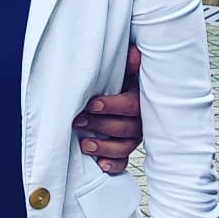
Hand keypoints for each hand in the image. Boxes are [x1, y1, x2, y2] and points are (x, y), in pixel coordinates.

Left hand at [73, 45, 142, 173]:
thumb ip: (128, 63)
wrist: (123, 89)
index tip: (92, 104)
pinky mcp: (125, 147)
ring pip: (125, 146)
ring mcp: (134, 136)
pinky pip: (123, 161)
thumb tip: (134, 52)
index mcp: (140, 98)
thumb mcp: (124, 69)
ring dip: (105, 147)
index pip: (131, 105)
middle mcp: (140, 119)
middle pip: (126, 128)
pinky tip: (101, 164)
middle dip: (101, 125)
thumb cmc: (120, 78)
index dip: (112, 106)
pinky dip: (113, 165)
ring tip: (84, 144)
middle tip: (77, 121)